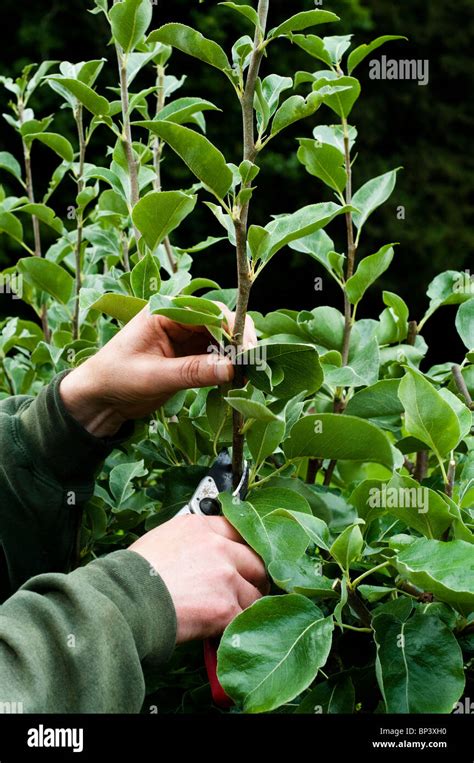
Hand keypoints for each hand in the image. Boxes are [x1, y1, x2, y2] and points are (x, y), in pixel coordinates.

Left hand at [60, 304, 256, 436]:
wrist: (99, 400)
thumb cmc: (115, 379)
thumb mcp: (153, 376)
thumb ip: (192, 371)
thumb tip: (231, 367)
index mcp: (164, 312)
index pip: (208, 311)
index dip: (232, 327)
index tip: (246, 350)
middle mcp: (178, 321)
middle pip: (221, 323)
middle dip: (238, 342)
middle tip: (252, 365)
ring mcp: (185, 339)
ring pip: (222, 341)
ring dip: (236, 356)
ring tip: (247, 376)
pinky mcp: (190, 357)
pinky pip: (216, 357)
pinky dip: (228, 368)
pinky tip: (236, 381)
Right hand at [129, 515, 268, 642]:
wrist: (123, 604)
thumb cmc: (130, 577)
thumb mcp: (161, 541)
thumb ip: (191, 543)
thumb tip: (201, 560)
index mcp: (200, 526)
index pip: (240, 530)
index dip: (245, 549)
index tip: (245, 562)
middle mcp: (217, 546)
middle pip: (256, 560)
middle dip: (253, 578)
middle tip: (246, 591)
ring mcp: (225, 575)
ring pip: (255, 592)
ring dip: (245, 606)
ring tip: (229, 616)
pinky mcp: (226, 606)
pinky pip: (245, 618)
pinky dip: (235, 627)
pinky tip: (221, 631)